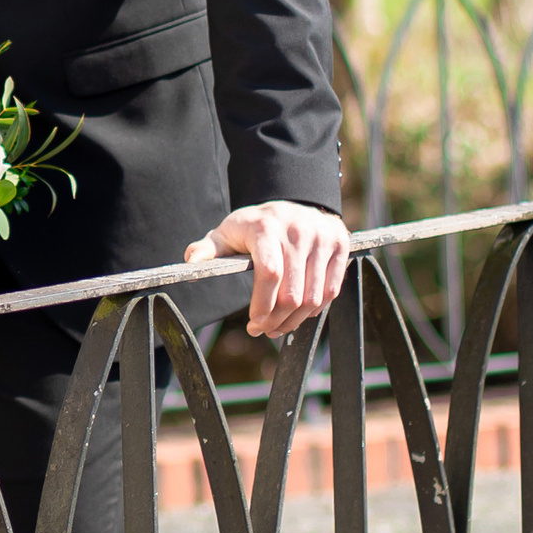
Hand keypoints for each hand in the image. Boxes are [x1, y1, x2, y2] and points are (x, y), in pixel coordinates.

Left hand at [190, 200, 350, 339]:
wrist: (294, 202)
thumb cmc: (256, 225)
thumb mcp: (227, 232)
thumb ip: (208, 250)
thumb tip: (191, 264)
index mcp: (266, 226)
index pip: (270, 273)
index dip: (262, 305)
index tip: (253, 323)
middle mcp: (298, 230)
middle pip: (292, 292)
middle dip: (276, 320)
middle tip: (262, 330)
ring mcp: (322, 237)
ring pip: (313, 297)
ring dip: (295, 321)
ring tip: (278, 326)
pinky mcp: (340, 245)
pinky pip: (331, 291)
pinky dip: (315, 310)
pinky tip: (299, 313)